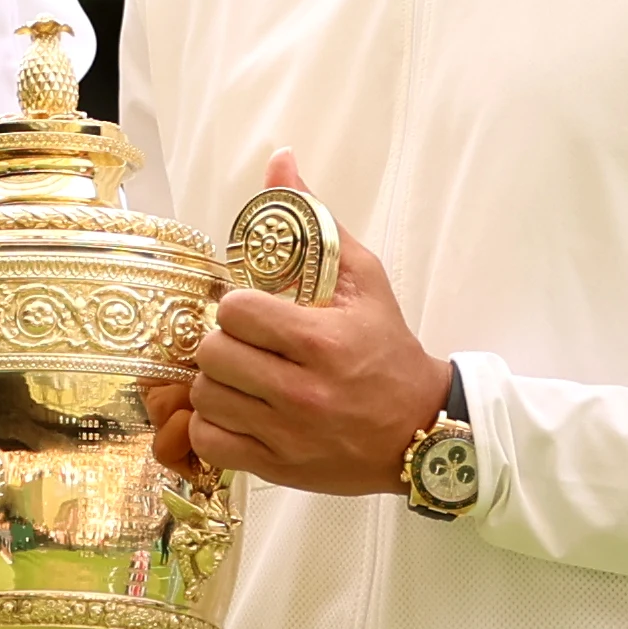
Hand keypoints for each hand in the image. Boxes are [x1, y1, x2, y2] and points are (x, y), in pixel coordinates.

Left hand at [148, 151, 452, 497]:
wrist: (420, 429)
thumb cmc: (387, 348)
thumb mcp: (364, 278)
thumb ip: (317, 220)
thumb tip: (280, 160)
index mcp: (323, 342)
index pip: (237, 312)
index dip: (237, 307)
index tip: (253, 310)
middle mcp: (303, 392)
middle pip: (214, 355)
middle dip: (223, 343)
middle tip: (243, 343)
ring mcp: (288, 436)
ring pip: (207, 398)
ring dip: (216, 382)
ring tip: (241, 375)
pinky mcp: (277, 468)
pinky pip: (210, 443)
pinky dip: (214, 425)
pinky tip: (237, 410)